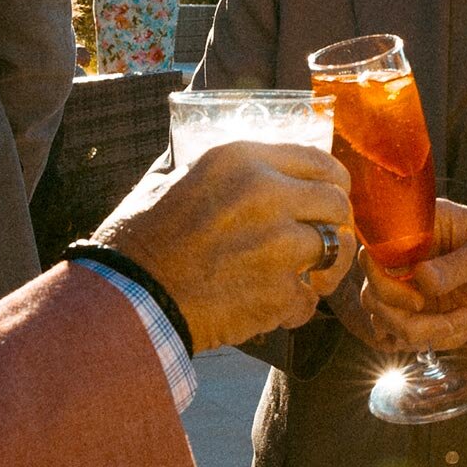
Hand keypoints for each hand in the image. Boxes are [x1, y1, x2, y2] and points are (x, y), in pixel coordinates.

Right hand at [92, 141, 353, 353]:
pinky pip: (310, 299)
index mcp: (242, 160)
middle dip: (333, 222)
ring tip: (301, 275)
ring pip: (333, 251)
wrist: (130, 297)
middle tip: (319, 239)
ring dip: (320, 266)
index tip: (331, 195)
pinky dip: (294, 307)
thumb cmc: (140, 239)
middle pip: (336, 204)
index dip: (332, 181)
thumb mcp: (171, 180)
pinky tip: (270, 306)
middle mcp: (268, 195)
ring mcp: (279, 245)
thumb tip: (236, 163)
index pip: (319, 161)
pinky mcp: (280, 292)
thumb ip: (213, 169)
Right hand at [354, 200, 466, 350]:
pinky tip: (462, 328)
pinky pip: (405, 334)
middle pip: (373, 289)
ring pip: (385, 317)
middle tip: (444, 319)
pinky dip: (432, 340)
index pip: (376, 243)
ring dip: (424, 332)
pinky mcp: (421, 310)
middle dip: (404, 315)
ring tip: (465, 323)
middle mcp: (409, 253)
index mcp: (424, 224)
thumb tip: (421, 277)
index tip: (416, 297)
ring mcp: (412, 284)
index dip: (380, 274)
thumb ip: (459, 265)